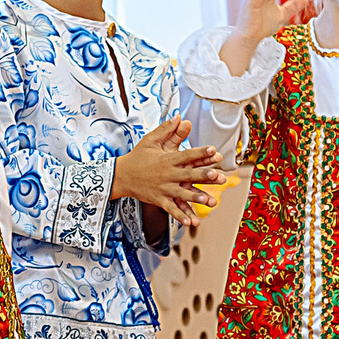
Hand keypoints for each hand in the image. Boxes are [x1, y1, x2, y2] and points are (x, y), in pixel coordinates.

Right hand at [110, 117, 226, 220]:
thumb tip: (179, 117)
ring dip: (196, 198)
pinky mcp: (159, 200)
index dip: (201, 152)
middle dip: (204, 176)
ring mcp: (164, 189)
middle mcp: (168, 174)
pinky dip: (180, 216)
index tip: (214, 150)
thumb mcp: (150, 140)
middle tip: (218, 176)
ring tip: (209, 201)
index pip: (187, 155)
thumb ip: (167, 130)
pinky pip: (171, 209)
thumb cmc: (137, 156)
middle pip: (189, 175)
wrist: (121, 175)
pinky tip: (190, 222)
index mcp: (167, 159)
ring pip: (183, 194)